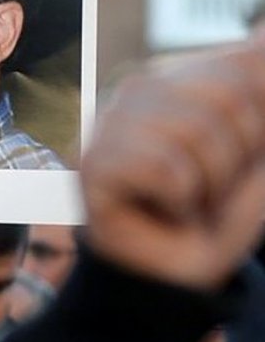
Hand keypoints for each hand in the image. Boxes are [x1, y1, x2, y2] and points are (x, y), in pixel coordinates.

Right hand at [82, 42, 264, 289]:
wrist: (169, 276)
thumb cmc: (215, 212)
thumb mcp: (256, 149)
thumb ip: (258, 91)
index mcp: (178, 76)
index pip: (245, 65)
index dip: (259, 123)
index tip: (241, 159)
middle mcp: (138, 89)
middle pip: (229, 97)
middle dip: (240, 154)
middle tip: (213, 187)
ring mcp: (109, 122)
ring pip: (198, 134)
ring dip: (211, 184)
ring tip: (188, 200)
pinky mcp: (93, 163)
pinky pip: (168, 170)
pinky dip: (180, 200)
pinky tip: (163, 208)